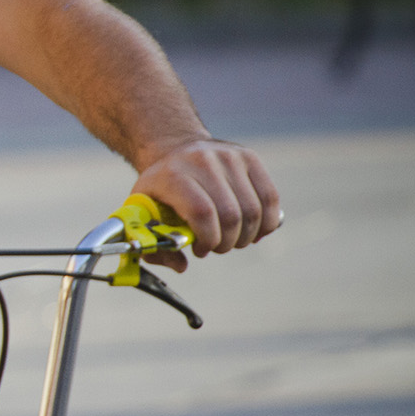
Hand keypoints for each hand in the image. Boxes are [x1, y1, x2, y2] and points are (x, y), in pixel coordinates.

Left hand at [131, 138, 281, 270]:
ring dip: (246, 236)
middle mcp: (202, 161)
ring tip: (232, 238)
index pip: (202, 213)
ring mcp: (229, 156)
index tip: (200, 249)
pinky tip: (252, 231)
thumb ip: (155, 242)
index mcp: (173, 175)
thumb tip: (181, 265)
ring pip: (253, 210)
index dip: (208, 239)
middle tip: (217, 246)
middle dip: (227, 242)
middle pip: (231, 215)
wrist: (174, 150)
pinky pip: (270, 198)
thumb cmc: (160, 188)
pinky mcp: (249, 157)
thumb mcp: (144, 210)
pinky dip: (266, 222)